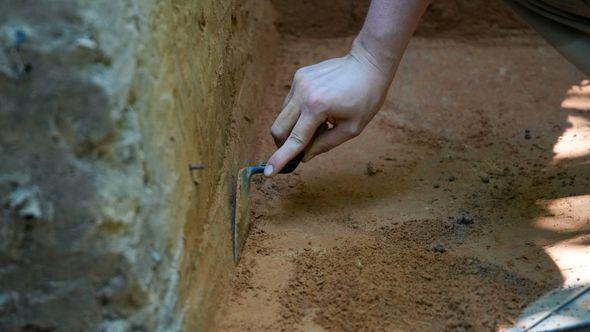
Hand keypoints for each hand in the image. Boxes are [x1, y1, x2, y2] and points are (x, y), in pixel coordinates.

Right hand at [264, 39, 393, 176]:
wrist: (367, 64)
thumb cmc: (365, 98)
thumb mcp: (351, 129)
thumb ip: (325, 145)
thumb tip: (304, 157)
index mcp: (317, 108)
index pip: (295, 139)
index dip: (281, 158)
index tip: (268, 172)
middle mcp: (303, 93)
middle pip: (279, 128)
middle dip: (284, 144)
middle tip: (301, 149)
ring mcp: (298, 82)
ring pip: (282, 115)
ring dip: (293, 127)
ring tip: (319, 124)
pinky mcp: (299, 76)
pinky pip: (290, 102)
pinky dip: (298, 112)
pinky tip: (318, 109)